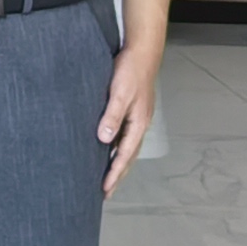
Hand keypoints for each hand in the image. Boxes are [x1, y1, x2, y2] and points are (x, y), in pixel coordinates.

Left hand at [98, 37, 163, 193]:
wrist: (141, 53)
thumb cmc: (130, 71)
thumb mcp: (119, 93)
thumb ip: (112, 116)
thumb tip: (104, 140)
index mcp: (138, 124)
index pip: (125, 155)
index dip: (114, 173)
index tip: (104, 189)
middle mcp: (139, 125)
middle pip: (128, 157)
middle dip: (118, 175)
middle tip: (105, 193)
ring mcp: (137, 119)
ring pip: (127, 148)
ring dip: (118, 164)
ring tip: (107, 178)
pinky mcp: (132, 111)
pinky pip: (125, 136)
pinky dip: (118, 148)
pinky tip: (109, 150)